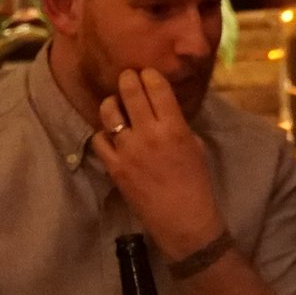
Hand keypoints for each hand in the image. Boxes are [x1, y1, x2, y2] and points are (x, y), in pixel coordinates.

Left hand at [90, 69, 224, 261]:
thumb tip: (161, 107)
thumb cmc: (196, 183)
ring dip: (112, 103)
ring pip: (109, 111)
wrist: (183, 220)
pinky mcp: (114, 167)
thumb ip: (177, 123)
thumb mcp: (195, 146)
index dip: (149, 75)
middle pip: (130, 90)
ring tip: (116, 104)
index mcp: (174, 127)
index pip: (156, 86)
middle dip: (127, 79)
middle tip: (127, 78)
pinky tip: (111, 136)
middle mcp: (149, 134)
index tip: (147, 74)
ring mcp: (128, 150)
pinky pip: (99, 139)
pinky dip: (103, 134)